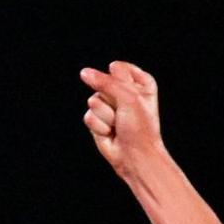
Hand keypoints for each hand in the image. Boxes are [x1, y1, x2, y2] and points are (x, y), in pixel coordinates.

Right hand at [80, 61, 164, 176]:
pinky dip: (99, 127)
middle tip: (124, 114)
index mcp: (139, 82)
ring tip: (117, 125)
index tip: (132, 98)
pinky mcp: (97, 120)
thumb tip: (84, 73)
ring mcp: (108, 106)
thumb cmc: (139, 127)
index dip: (120, 83)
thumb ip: (105, 81)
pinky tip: (110, 133)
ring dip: (106, 116)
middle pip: (103, 83)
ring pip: (94, 100)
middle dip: (112, 101)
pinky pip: (89, 116)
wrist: (134, 156)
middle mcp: (123, 92)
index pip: (117, 68)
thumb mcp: (127, 97)